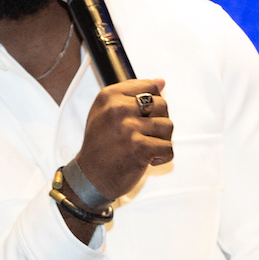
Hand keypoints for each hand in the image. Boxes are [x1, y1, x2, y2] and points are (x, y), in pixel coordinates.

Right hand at [71, 78, 174, 199]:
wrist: (90, 177)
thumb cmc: (100, 145)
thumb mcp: (105, 111)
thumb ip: (132, 93)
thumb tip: (161, 82)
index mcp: (109, 96)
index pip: (150, 87)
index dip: (152, 104)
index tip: (142, 117)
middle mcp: (118, 109)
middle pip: (162, 105)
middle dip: (158, 122)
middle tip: (144, 134)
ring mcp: (129, 129)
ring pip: (168, 126)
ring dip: (161, 140)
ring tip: (145, 147)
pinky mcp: (140, 148)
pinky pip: (168, 148)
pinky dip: (162, 157)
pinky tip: (147, 159)